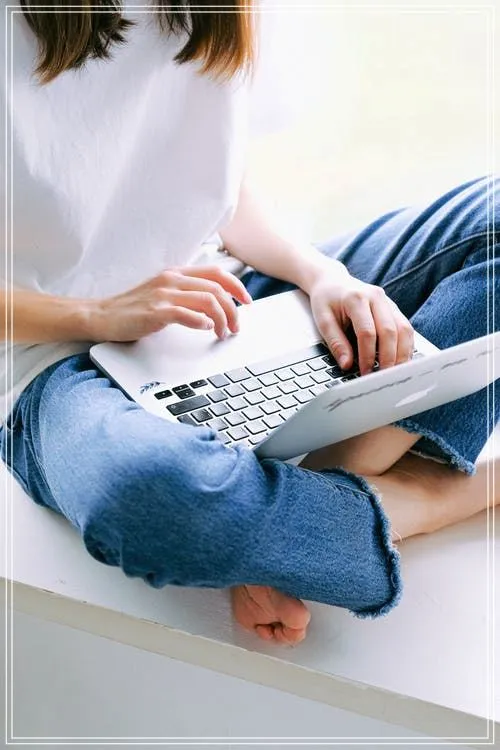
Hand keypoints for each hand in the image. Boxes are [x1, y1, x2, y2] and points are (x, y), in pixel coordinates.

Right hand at [88, 265, 252, 341]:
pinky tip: (206, 329)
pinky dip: (201, 322)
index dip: (236, 286)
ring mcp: (163, 295)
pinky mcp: (155, 312)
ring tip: (223, 333)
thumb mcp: (162, 294)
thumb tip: (214, 305)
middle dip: (233, 309)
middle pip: (217, 288)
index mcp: (175, 274)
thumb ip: (185, 294)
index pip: (216, 273)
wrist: (100, 316)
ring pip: (207, 301)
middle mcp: (171, 280)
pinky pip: (186, 314)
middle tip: (236, 326)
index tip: (246, 301)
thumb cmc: (132, 309)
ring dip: (222, 319)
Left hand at [308, 265, 413, 374]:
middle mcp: (376, 297)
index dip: (368, 355)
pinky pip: (405, 327)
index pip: (367, 332)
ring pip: (404, 329)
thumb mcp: (323, 320)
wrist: (332, 280)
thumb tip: (347, 365)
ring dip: (402, 353)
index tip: (365, 372)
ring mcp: (388, 301)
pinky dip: (405, 345)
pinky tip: (400, 360)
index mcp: (356, 298)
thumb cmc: (326, 299)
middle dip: (388, 358)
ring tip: (394, 372)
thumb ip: (336, 342)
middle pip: (390, 331)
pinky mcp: (393, 307)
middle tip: (383, 377)